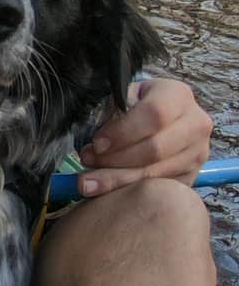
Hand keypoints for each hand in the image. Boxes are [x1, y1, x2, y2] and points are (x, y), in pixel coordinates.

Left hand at [77, 78, 211, 195]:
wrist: (163, 119)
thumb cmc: (135, 107)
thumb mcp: (123, 99)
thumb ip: (112, 116)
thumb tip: (96, 148)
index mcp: (177, 95)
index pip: (154, 114)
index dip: (122, 132)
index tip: (96, 144)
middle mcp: (196, 123)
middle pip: (155, 148)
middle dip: (115, 159)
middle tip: (88, 161)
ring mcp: (198, 151)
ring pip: (156, 172)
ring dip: (117, 178)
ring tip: (89, 180)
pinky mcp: (191, 174)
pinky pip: (158, 187)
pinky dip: (129, 190)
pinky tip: (106, 190)